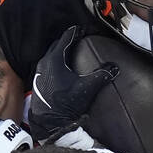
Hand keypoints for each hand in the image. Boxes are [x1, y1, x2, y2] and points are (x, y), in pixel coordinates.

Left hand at [28, 25, 117, 141]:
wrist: (49, 122)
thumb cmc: (65, 104)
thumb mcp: (86, 88)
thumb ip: (101, 75)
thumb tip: (114, 68)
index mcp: (54, 60)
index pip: (66, 38)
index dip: (76, 32)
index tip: (83, 29)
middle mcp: (44, 63)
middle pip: (57, 44)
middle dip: (68, 40)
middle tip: (79, 38)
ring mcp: (39, 72)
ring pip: (51, 54)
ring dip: (61, 51)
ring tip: (72, 51)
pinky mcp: (38, 80)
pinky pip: (48, 64)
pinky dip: (56, 61)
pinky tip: (63, 67)